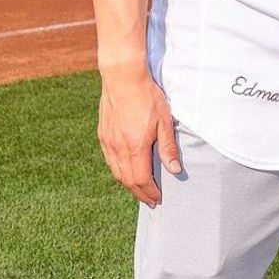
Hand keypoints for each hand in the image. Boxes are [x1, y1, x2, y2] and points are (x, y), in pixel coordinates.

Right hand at [97, 67, 180, 206]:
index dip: (150, 192)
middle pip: (127, 180)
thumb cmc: (146, 96)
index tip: (158, 199)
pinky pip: (110, 160)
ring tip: (140, 189)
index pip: (141, 179)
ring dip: (128, 184)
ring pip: (116, 172)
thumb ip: (168, 147)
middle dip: (139, 193)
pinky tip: (127, 170)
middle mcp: (118, 148)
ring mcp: (108, 141)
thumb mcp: (164, 121)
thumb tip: (175, 170)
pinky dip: (119, 171)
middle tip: (150, 200)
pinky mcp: (103, 134)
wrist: (123, 78)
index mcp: (135, 146)